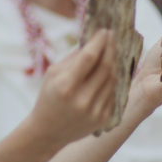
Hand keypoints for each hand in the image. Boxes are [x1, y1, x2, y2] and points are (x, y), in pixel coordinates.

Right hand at [29, 29, 117, 144]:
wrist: (48, 130)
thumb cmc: (48, 97)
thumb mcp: (53, 73)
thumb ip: (73, 57)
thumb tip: (93, 40)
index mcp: (66, 86)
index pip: (89, 57)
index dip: (99, 42)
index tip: (104, 30)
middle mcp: (82, 99)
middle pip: (105, 67)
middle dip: (110, 48)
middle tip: (112, 36)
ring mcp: (95, 111)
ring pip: (112, 79)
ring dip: (114, 62)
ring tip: (111, 50)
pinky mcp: (104, 119)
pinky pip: (113, 93)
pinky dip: (112, 79)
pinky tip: (110, 70)